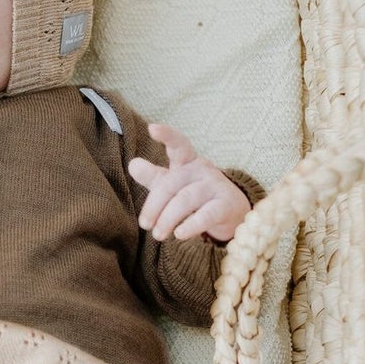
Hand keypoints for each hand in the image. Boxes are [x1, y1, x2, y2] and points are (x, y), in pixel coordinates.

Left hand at [128, 124, 250, 243]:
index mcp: (187, 161)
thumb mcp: (173, 185)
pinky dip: (191, 225)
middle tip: (145, 225)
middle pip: (171, 184)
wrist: (232, 213)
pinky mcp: (226, 206)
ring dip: (167, 219)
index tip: (152, 128)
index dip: (167, 135)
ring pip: (185, 200)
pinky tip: (180, 235)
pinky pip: (206, 215)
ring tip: (158, 235)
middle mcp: (202, 169)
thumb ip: (153, 176)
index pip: (178, 144)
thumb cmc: (196, 195)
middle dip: (154, 206)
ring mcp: (215, 186)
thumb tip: (133, 164)